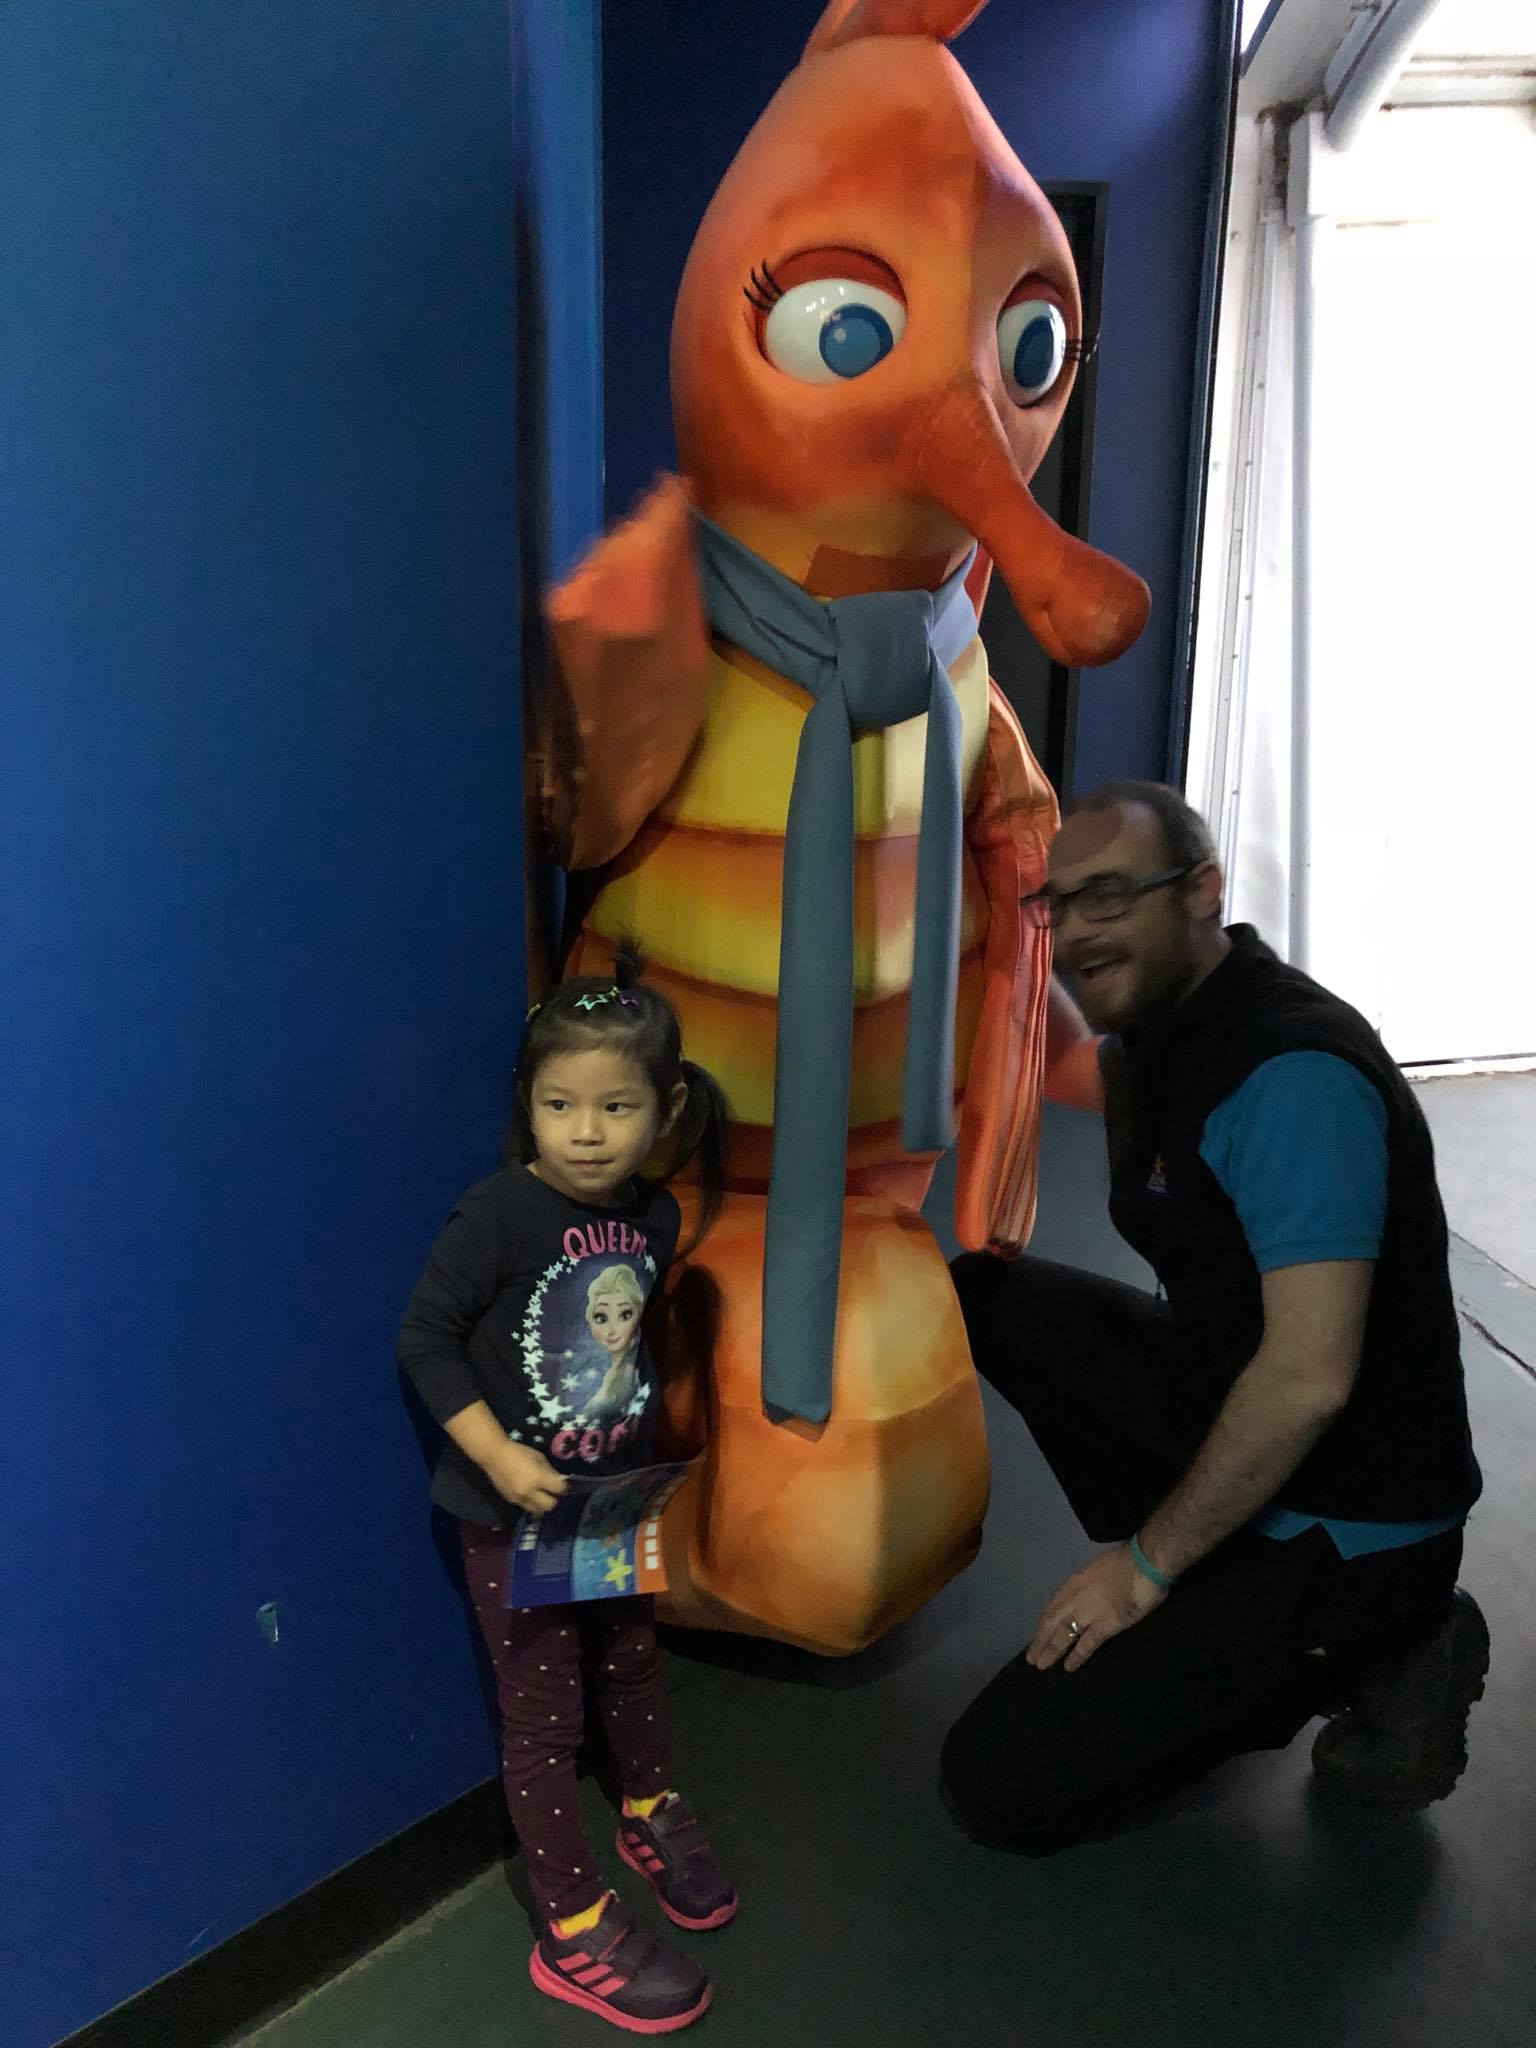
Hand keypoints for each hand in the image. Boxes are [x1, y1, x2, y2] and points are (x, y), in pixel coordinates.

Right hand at [487, 1441, 567, 1514]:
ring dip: (542, 1505)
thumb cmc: (518, 1452)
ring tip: (542, 1496)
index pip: (559, 1489)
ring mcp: (519, 1499)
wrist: (494, 1456)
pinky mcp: (511, 1501)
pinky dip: (531, 1503)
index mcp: (538, 1478)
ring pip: (538, 1511)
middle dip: (554, 1499)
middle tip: (552, 1492)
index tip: (563, 1484)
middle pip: (550, 1506)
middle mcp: (530, 1492)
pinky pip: (526, 1507)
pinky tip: (531, 1495)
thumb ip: (550, 1471)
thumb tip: (560, 1480)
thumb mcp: (538, 1457)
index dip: (563, 1487)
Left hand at [1028, 1545, 1167, 1672]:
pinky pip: (1087, 1644)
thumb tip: (1084, 1597)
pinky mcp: (1106, 1625)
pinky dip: (1077, 1656)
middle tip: (1031, 1658)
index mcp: (1073, 1583)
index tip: (1037, 1635)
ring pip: (1063, 1635)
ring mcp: (1089, 1613)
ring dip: (1051, 1651)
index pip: (1052, 1607)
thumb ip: (1086, 1586)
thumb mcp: (1095, 1569)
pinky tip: (1068, 1667)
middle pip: (1052, 1623)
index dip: (1043, 1623)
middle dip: (1041, 1641)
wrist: (1143, 1564)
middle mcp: (1075, 1599)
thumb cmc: (1124, 1563)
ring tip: (1042, 1665)